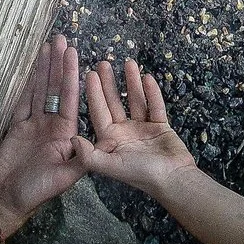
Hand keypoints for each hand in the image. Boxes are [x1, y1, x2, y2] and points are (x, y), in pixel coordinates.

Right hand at [0, 34, 89, 231]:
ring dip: (44, 69)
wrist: (6, 201)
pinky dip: (27, 84)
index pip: (71, 98)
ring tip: (47, 45)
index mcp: (66, 134)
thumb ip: (81, 160)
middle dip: (58, 64)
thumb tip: (97, 141)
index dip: (71, 75)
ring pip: (40, 90)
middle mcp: (52, 125)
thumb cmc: (37, 191)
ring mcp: (34, 124)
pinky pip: (23, 101)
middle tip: (61, 39)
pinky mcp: (17, 126)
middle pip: (56, 89)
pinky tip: (31, 67)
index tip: (74, 54)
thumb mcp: (64, 179)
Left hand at [79, 57, 196, 193]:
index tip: (89, 73)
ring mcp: (143, 128)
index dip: (94, 93)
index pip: (99, 112)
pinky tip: (147, 77)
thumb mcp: (111, 166)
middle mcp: (124, 133)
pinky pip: (155, 106)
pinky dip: (152, 92)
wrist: (172, 180)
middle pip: (115, 103)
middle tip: (103, 62)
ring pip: (135, 100)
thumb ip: (90, 155)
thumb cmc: (140, 175)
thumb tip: (71, 139)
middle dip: (109, 83)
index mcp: (110, 140)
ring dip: (131, 83)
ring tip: (128, 62)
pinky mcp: (160, 127)